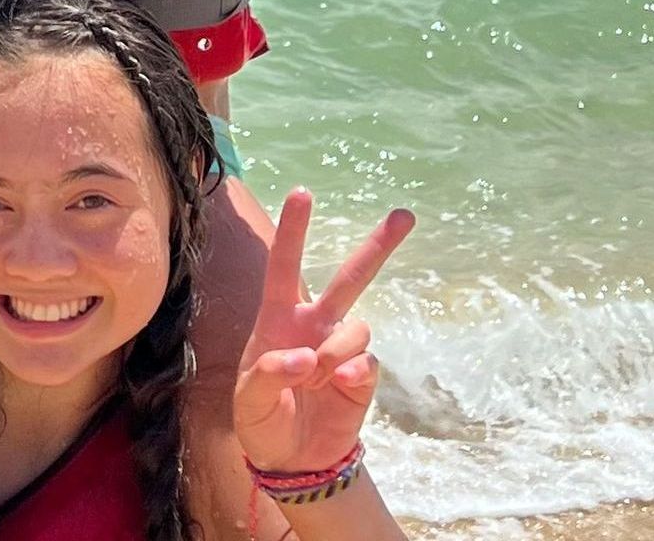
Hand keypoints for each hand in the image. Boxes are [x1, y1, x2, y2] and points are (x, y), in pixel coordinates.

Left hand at [234, 191, 412, 472]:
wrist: (291, 462)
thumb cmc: (260, 420)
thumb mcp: (247, 400)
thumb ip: (268, 374)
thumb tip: (304, 356)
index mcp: (278, 319)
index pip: (284, 266)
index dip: (294, 230)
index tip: (303, 192)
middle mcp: (314, 326)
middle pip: (350, 279)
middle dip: (377, 247)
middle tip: (405, 215)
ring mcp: (340, 350)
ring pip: (357, 326)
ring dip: (336, 350)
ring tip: (317, 377)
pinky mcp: (361, 379)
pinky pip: (367, 363)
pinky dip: (353, 373)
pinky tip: (338, 386)